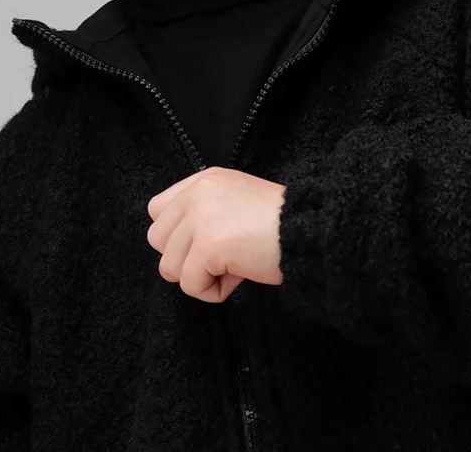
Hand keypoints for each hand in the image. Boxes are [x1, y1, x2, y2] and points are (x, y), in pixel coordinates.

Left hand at [146, 166, 285, 302]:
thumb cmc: (282, 224)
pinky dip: (215, 291)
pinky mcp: (208, 245)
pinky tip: (241, 275)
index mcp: (205, 180)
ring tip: (236, 265)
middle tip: (224, 258)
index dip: (177, 235)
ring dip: (202, 276)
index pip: (158, 210)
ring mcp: (200, 217)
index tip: (208, 242)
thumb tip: (177, 254)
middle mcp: (198, 192)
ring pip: (170, 266)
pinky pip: (191, 285)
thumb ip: (204, 213)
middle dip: (186, 258)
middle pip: (157, 240)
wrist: (312, 229)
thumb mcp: (237, 201)